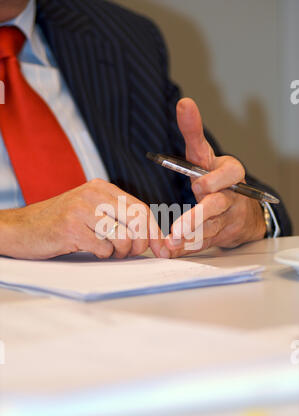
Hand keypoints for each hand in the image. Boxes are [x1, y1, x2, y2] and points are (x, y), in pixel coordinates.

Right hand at [0, 179, 163, 259]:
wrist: (22, 228)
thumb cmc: (60, 222)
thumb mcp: (90, 210)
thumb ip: (117, 217)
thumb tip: (150, 237)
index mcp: (102, 188)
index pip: (140, 208)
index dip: (154, 231)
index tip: (162, 248)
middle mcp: (93, 194)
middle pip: (137, 221)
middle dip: (141, 243)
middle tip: (131, 253)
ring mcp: (81, 209)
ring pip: (122, 237)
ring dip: (119, 252)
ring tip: (106, 250)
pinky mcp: (71, 228)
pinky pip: (103, 249)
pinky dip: (101, 255)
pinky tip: (89, 249)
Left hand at [165, 98, 265, 255]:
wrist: (242, 212)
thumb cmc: (217, 180)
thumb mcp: (205, 155)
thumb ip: (193, 132)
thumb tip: (184, 103)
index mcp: (226, 170)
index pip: (222, 167)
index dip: (209, 169)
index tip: (195, 165)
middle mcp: (230, 193)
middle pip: (217, 203)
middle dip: (198, 214)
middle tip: (179, 226)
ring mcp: (229, 215)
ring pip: (210, 226)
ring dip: (190, 234)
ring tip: (172, 241)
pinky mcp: (223, 234)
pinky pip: (205, 242)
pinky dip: (188, 247)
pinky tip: (174, 251)